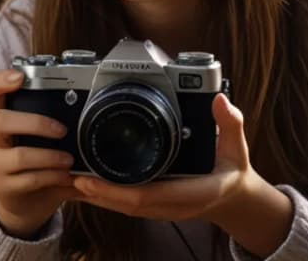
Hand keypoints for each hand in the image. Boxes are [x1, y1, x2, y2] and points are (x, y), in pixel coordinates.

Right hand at [0, 69, 79, 237]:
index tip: (20, 77)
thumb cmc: (33, 164)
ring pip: (20, 155)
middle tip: (62, 130)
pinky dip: (52, 176)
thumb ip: (54, 123)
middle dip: (36, 123)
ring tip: (69, 160)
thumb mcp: (36, 141)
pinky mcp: (2, 187)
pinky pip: (30, 179)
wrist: (22, 205)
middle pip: (2, 120)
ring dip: (51, 157)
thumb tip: (92, 106)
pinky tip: (66, 177)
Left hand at [72, 94, 292, 255]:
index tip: (92, 181)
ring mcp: (164, 208)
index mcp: (192, 192)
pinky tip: (89, 187)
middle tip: (71, 178)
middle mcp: (174, 204)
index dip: (117, 191)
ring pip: (125, 207)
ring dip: (98, 197)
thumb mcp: (236, 145)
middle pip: (128, 204)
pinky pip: (128, 204)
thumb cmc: (232, 170)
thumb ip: (230, 122)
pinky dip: (107, 197)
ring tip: (71, 181)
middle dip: (98, 194)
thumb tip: (220, 100)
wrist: (236, 198)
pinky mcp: (157, 205)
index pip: (149, 196)